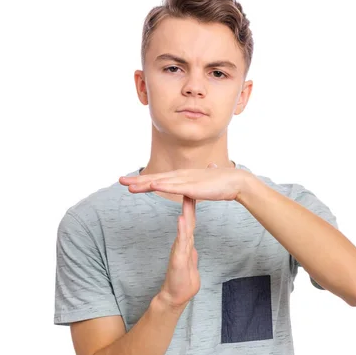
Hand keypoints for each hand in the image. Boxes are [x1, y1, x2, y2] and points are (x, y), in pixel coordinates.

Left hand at [119, 162, 250, 201]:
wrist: (235, 181)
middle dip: (137, 180)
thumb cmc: (222, 182)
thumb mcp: (206, 182)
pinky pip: (175, 187)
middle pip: (155, 178)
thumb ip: (204, 178)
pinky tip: (152, 186)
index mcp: (182, 177)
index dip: (143, 180)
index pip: (159, 178)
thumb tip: (209, 167)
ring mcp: (186, 181)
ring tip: (130, 186)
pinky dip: (163, 186)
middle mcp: (181, 176)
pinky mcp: (193, 187)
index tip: (129, 182)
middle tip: (120, 181)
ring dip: (145, 184)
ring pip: (161, 182)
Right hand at [158, 194, 199, 310]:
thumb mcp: (190, 262)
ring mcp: (179, 250)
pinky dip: (181, 230)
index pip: (190, 222)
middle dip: (188, 204)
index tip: (194, 192)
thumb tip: (192, 247)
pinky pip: (181, 242)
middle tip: (189, 186)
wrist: (175, 296)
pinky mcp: (178, 259)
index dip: (192, 207)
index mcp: (186, 244)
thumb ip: (190, 253)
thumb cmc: (182, 280)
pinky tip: (181, 220)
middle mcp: (182, 244)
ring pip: (184, 228)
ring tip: (186, 198)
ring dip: (185, 213)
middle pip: (186, 220)